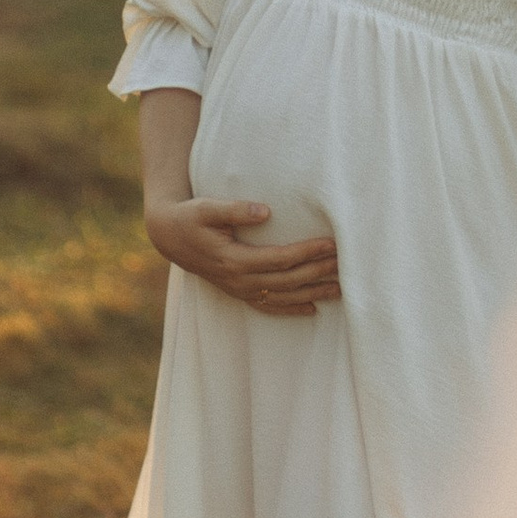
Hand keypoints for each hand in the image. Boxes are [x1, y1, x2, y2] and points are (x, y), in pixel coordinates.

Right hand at [146, 192, 339, 316]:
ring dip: (313, 293)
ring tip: (341, 289)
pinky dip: (292, 309)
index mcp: (233, 260)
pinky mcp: (239, 293)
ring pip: (283, 297)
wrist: (170, 237)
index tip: (330, 244)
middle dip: (318, 271)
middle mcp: (239, 280)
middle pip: (287, 280)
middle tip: (346, 263)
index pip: (279, 259)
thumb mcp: (206, 208)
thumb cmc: (191, 217)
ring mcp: (239, 290)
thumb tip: (264, 211)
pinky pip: (269, 306)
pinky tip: (313, 309)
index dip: (306, 252)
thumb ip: (234, 210)